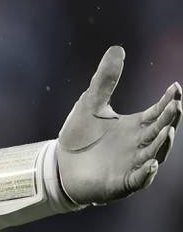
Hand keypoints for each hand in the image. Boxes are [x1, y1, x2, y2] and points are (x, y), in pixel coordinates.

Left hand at [57, 46, 181, 203]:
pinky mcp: (121, 183)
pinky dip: (146, 174)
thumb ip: (104, 80)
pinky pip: (138, 179)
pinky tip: (151, 164)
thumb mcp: (90, 104)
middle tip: (178, 105)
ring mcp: (132, 165)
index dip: (168, 102)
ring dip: (162, 144)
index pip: (158, 112)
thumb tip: (117, 48)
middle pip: (160, 131)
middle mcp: (139, 145)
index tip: (175, 87)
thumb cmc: (80, 136)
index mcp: (135, 126)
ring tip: (168, 131)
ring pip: (154, 154)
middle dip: (170, 119)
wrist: (60, 165)